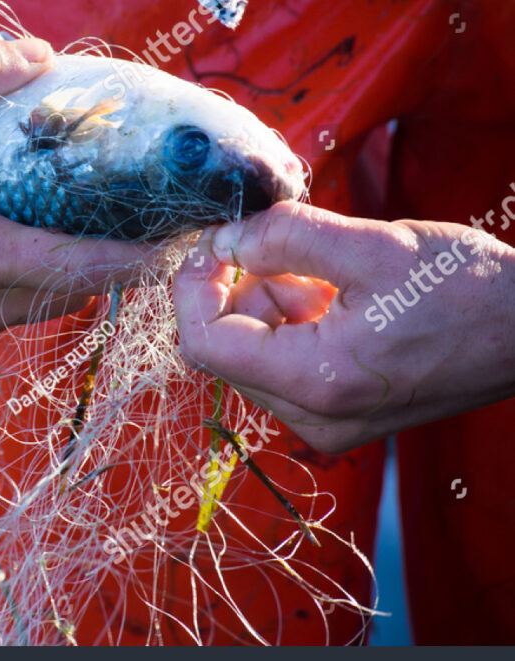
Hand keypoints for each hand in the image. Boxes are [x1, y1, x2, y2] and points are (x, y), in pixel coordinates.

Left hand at [174, 201, 514, 451]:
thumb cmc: (468, 289)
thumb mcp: (372, 245)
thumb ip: (284, 238)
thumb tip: (222, 239)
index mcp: (316, 382)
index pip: (204, 343)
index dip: (192, 287)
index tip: (212, 242)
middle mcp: (314, 418)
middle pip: (224, 350)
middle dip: (236, 290)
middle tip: (279, 246)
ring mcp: (328, 422)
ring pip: (253, 355)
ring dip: (268, 302)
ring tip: (325, 270)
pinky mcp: (342, 413)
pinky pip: (285, 364)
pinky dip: (292, 321)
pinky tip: (336, 293)